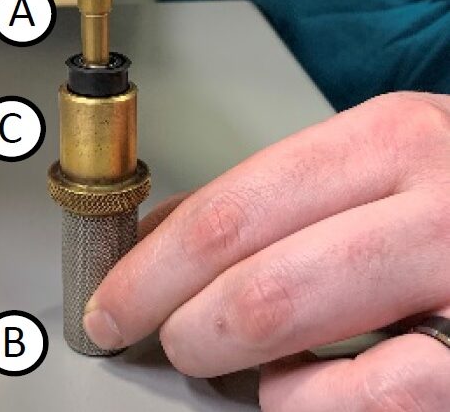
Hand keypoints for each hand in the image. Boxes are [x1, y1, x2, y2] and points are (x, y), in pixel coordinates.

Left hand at [84, 92, 449, 410]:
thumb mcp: (372, 167)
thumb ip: (272, 200)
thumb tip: (163, 236)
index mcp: (386, 139)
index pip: (229, 208)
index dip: (149, 264)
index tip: (108, 298)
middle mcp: (432, 197)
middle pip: (249, 273)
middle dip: (170, 317)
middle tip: (144, 334)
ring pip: (289, 327)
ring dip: (226, 355)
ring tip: (217, 353)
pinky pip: (368, 398)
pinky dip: (304, 402)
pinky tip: (301, 387)